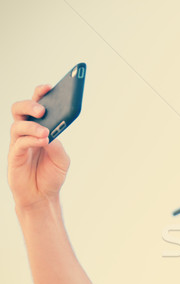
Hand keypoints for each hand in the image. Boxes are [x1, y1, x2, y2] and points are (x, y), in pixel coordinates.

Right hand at [9, 85, 69, 209]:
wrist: (42, 196)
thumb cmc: (51, 175)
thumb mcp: (62, 159)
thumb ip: (57, 145)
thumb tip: (51, 133)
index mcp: (40, 129)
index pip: (38, 106)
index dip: (41, 94)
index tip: (49, 86)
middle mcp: (27, 133)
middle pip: (20, 109)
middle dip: (30, 104)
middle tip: (43, 108)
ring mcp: (19, 143)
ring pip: (18, 125)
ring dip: (33, 125)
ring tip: (46, 131)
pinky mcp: (14, 156)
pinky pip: (20, 143)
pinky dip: (32, 140)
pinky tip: (43, 141)